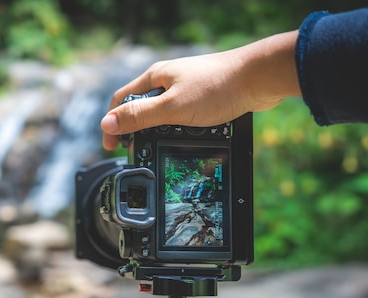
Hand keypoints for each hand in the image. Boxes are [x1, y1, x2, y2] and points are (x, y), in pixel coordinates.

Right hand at [101, 31, 300, 149]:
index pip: (121, 100)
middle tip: (135, 150)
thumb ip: (139, 116)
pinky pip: (181, 115)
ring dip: (157, 130)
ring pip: (162, 113)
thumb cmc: (217, 87)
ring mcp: (186, 88)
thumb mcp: (171, 107)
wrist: (259, 78)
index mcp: (154, 77)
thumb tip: (107, 124)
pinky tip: (186, 139)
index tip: (111, 146)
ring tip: (159, 147)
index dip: (112, 123)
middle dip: (135, 129)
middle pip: (140, 107)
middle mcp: (167, 80)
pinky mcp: (203, 97)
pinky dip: (178, 128)